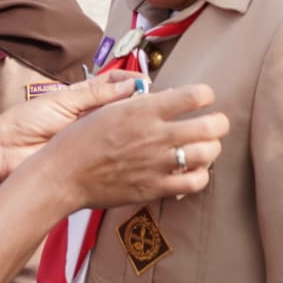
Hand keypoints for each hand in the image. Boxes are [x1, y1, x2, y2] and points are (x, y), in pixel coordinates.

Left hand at [0, 72, 144, 184]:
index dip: (132, 81)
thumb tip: (128, 83)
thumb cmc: (26, 121)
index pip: (115, 83)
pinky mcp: (91, 158)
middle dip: (141, 104)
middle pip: (123, 107)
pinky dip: (129, 150)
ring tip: (156, 124)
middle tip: (159, 104)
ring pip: (122, 130)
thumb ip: (95, 94)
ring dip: (138, 127)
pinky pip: (114, 152)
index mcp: (83, 97)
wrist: (5, 150)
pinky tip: (143, 148)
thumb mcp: (62, 101)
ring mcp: (92, 138)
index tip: (148, 83)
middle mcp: (91, 117)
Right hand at [42, 82, 228, 209]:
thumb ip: (140, 103)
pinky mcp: (155, 188)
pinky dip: (201, 175)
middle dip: (219, 122)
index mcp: (142, 111)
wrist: (63, 175)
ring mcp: (157, 164)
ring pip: (208, 154)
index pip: (194, 96)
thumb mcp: (108, 109)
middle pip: (211, 126)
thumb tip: (168, 96)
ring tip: (204, 147)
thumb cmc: (80, 139)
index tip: (203, 97)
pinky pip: (195, 183)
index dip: (205, 94)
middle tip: (215, 123)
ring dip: (212, 148)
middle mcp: (155, 136)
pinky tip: (192, 170)